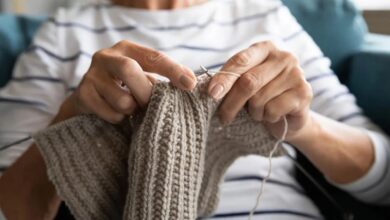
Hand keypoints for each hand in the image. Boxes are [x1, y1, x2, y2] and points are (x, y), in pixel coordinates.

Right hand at [63, 40, 196, 122]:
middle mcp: (106, 57)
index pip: (153, 56)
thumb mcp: (143, 78)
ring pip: (122, 99)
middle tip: (150, 104)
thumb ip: (163, 79)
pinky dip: (119, 119)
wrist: (87, 104)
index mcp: (126, 49)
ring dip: (133, 110)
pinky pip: (111, 114)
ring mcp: (91, 76)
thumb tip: (192, 82)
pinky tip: (116, 115)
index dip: (173, 70)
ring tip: (130, 109)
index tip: (190, 85)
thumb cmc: (123, 89)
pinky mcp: (82, 96)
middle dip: (145, 92)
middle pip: (129, 70)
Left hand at [208, 41, 312, 139]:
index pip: (240, 61)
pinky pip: (273, 110)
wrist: (290, 117)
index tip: (211, 94)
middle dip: (231, 103)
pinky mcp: (304, 93)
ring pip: (260, 99)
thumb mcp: (244, 84)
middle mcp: (283, 57)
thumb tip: (211, 90)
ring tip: (259, 112)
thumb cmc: (262, 96)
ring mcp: (296, 74)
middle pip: (249, 82)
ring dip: (254, 112)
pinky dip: (267, 118)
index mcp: (265, 48)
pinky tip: (273, 115)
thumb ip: (231, 81)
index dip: (224, 78)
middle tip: (223, 117)